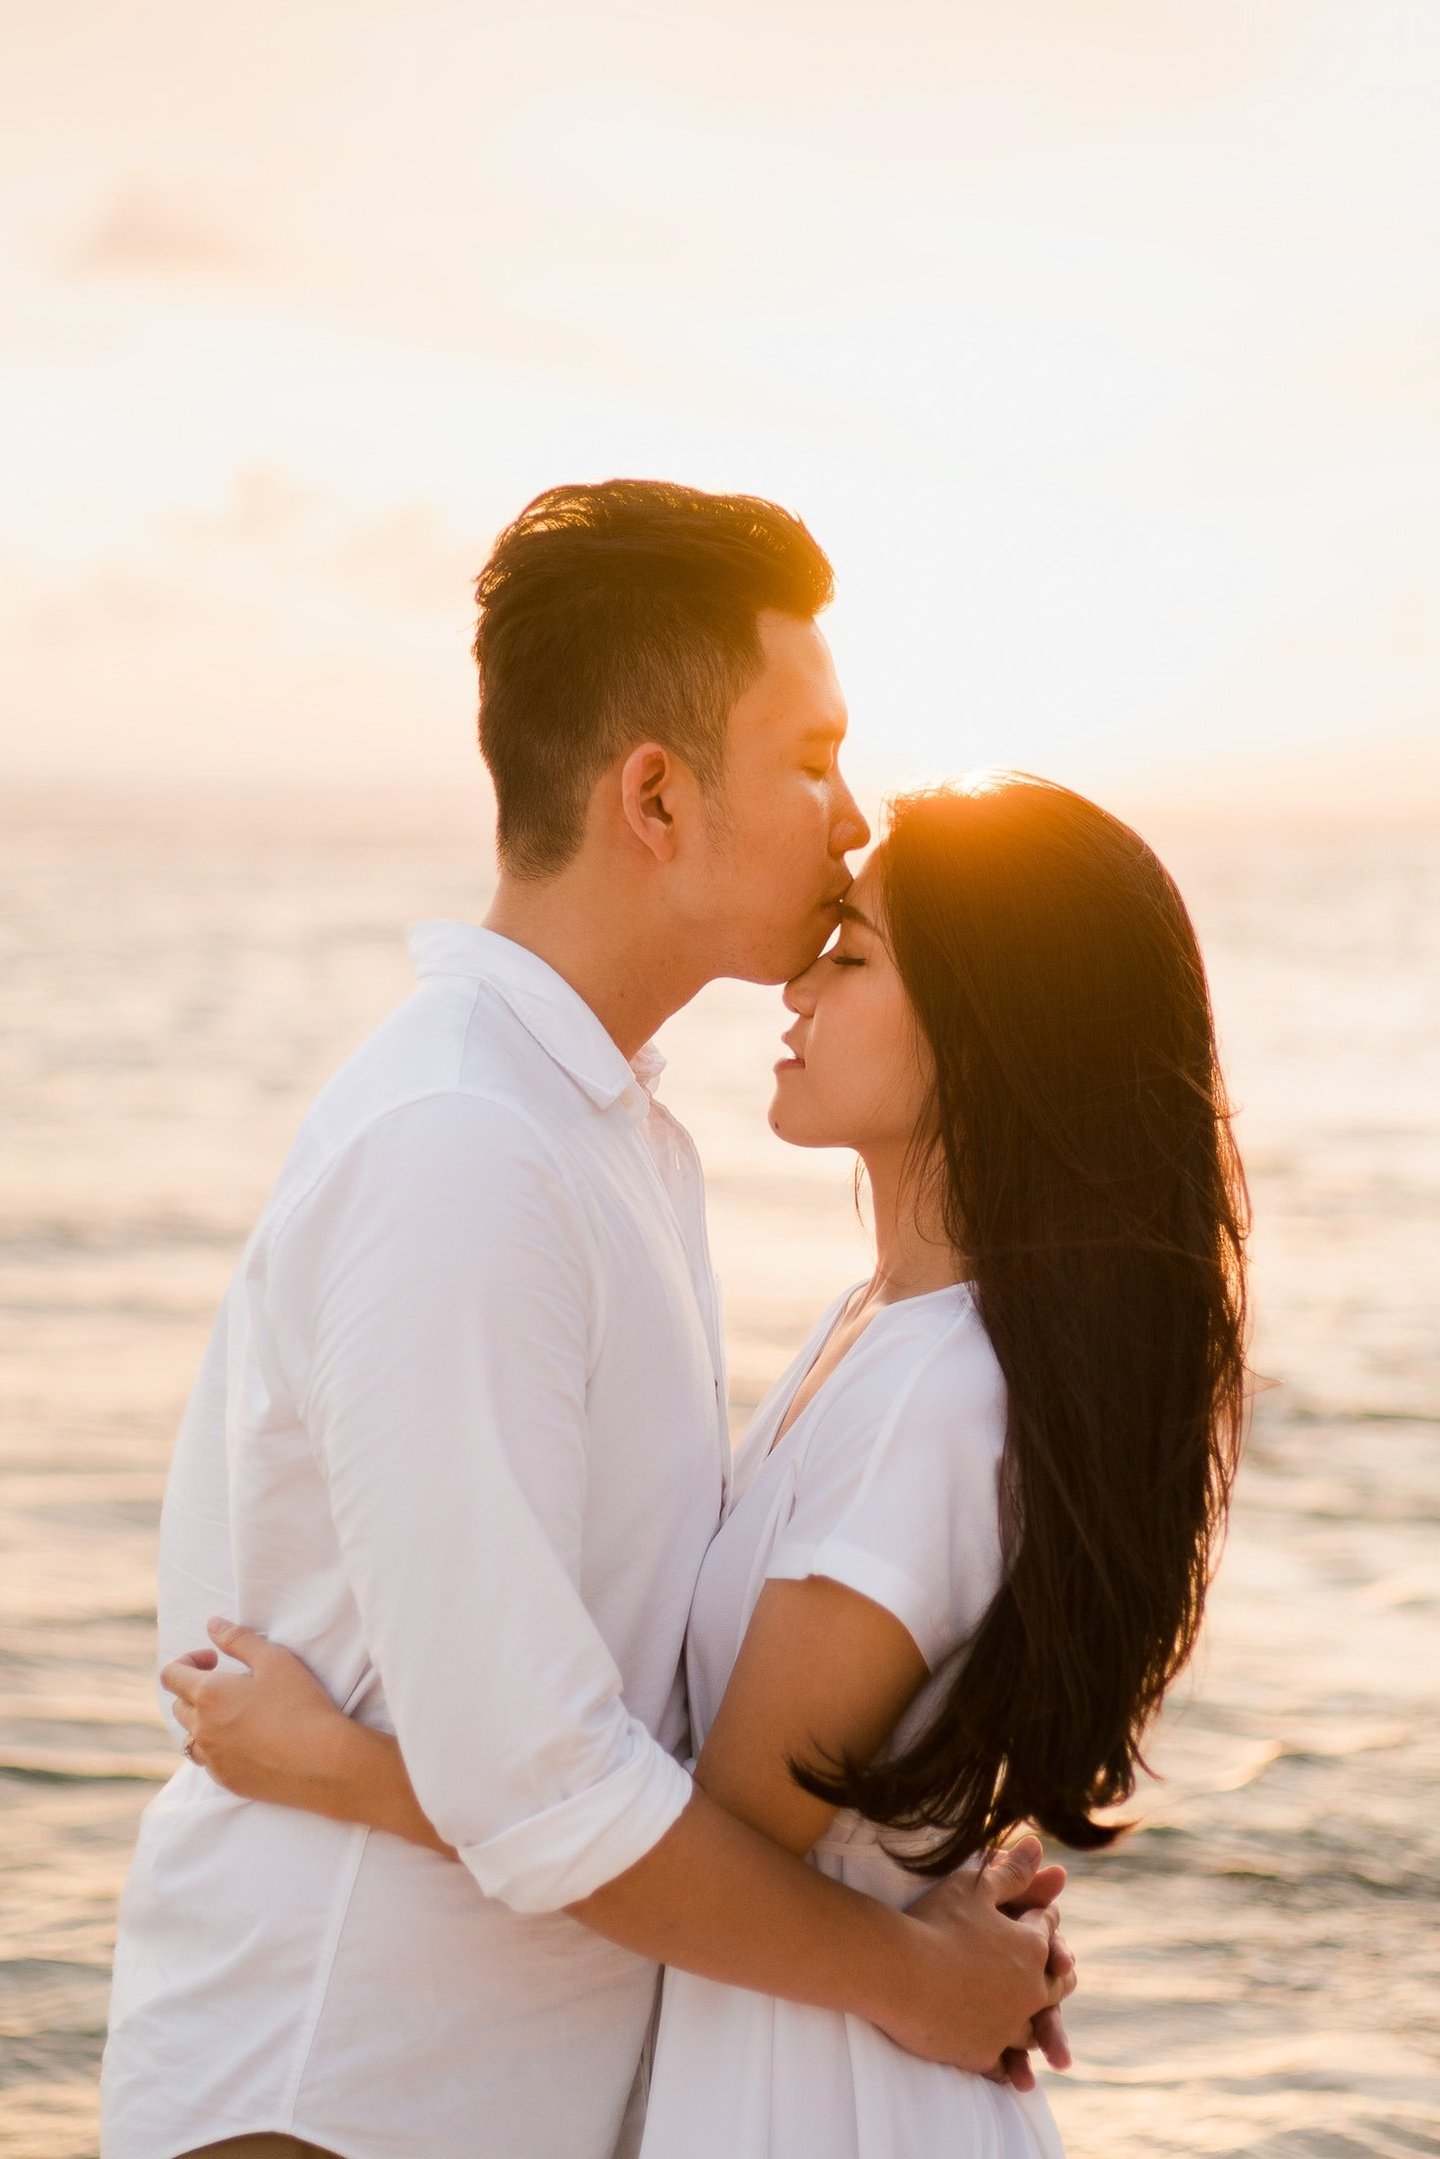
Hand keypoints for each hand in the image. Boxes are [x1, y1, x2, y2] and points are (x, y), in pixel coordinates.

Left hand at [161, 1618, 351, 1810]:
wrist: (322, 1761)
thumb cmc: (300, 1704)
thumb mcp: (274, 1660)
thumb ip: (238, 1639)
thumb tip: (212, 1625)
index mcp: (208, 1695)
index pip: (171, 1675)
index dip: (187, 1661)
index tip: (214, 1660)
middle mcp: (202, 1730)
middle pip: (178, 1706)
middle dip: (195, 1690)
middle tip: (229, 1684)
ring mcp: (212, 1759)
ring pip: (190, 1737)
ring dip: (203, 1722)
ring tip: (235, 1714)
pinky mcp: (226, 1781)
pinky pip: (209, 1761)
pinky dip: (218, 1748)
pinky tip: (247, 1741)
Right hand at [880, 1835, 1076, 2074]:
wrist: (896, 1972)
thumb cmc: (934, 1922)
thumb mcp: (974, 1886)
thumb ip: (1011, 1871)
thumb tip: (1039, 1844)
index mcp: (1032, 1946)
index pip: (1047, 1929)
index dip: (1041, 1919)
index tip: (1038, 1916)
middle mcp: (1031, 1990)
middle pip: (1056, 1984)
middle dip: (1054, 1972)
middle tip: (1053, 1970)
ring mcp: (1008, 2027)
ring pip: (1034, 2029)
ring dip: (1036, 2023)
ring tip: (1031, 2022)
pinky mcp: (984, 2054)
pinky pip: (1005, 2064)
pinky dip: (1008, 2063)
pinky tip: (1005, 2063)